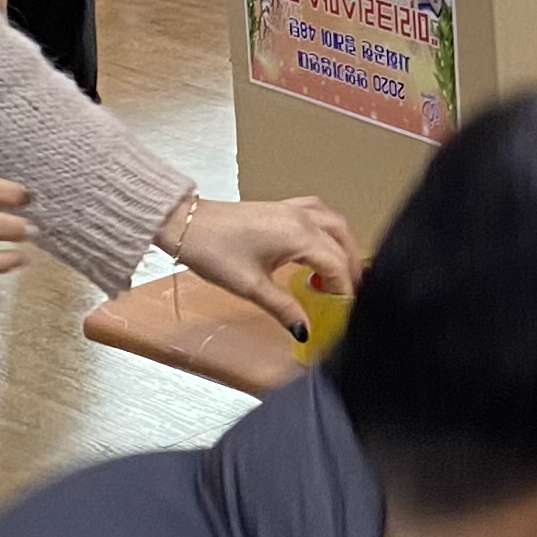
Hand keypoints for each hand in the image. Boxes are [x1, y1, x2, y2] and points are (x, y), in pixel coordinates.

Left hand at [163, 195, 361, 333]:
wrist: (186, 225)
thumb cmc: (214, 251)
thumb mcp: (251, 287)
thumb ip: (284, 308)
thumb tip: (305, 329)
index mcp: (299, 236)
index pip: (337, 265)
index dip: (345, 289)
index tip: (346, 309)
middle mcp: (302, 218)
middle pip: (342, 244)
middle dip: (350, 270)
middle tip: (347, 296)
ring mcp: (293, 209)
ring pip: (335, 225)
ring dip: (342, 249)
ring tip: (336, 274)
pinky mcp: (281, 206)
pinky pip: (318, 213)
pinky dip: (327, 230)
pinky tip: (319, 244)